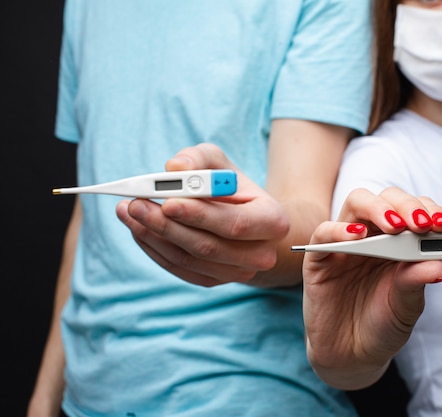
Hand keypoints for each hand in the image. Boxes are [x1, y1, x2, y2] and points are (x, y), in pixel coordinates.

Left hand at [116, 143, 288, 286]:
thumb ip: (199, 159)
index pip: (235, 224)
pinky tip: (138, 228)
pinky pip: (179, 269)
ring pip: (188, 259)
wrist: (246, 219)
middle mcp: (260, 254)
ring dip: (153, 236)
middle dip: (167, 225)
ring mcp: (238, 273)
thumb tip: (174, 168)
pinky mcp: (214, 281)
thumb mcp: (220, 164)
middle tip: (136, 204)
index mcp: (272, 222)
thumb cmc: (232, 188)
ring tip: (128, 211)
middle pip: (208, 246)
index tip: (168, 201)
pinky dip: (154, 248)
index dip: (200, 215)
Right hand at [302, 187, 441, 389]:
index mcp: (399, 243)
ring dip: (378, 208)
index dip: (429, 211)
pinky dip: (338, 229)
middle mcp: (373, 236)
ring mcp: (345, 244)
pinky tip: (357, 236)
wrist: (353, 356)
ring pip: (357, 203)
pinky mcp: (319, 259)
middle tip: (421, 224)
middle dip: (407, 205)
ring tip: (395, 227)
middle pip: (386, 199)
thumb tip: (440, 264)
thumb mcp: (406, 307)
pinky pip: (323, 232)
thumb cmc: (382, 326)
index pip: (413, 211)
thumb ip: (416, 281)